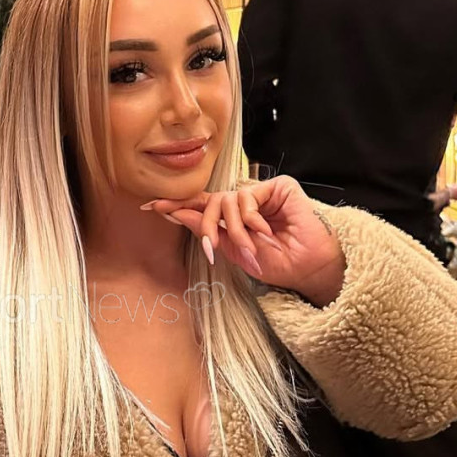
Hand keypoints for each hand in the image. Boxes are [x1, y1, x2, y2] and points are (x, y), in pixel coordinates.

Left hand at [143, 176, 344, 306]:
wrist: (306, 269)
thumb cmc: (275, 263)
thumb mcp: (233, 251)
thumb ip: (208, 231)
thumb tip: (177, 213)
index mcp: (233, 217)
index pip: (201, 205)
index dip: (177, 204)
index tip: (150, 206)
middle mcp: (245, 201)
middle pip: (210, 201)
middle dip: (206, 226)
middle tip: (212, 248)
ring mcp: (262, 192)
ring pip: (228, 201)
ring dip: (235, 229)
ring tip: (250, 248)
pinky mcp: (279, 186)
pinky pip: (248, 197)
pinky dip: (252, 218)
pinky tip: (264, 231)